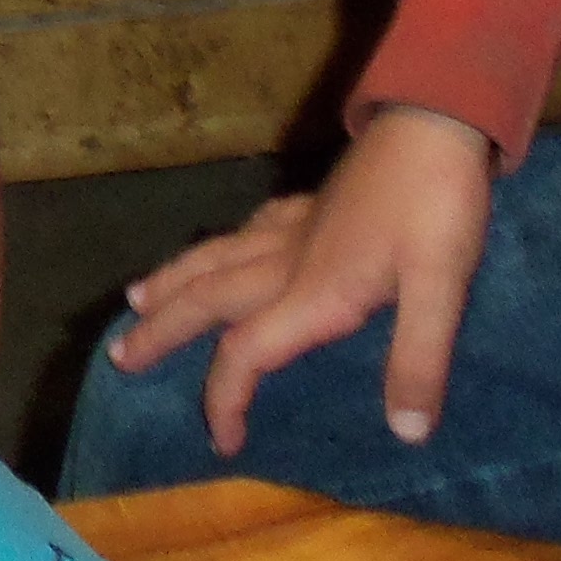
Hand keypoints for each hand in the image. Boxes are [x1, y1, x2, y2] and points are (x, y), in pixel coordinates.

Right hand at [105, 104, 492, 454]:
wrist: (437, 119)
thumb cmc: (437, 204)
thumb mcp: (440, 285)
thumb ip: (418, 358)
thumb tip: (405, 433)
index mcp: (313, 289)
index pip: (248, 350)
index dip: (225, 397)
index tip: (221, 441)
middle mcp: (290, 258)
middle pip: (209, 297)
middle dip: (163, 330)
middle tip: (120, 355)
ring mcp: (298, 225)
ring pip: (218, 255)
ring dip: (175, 280)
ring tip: (138, 298)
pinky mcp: (315, 202)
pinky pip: (252, 228)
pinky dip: (227, 244)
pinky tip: (230, 242)